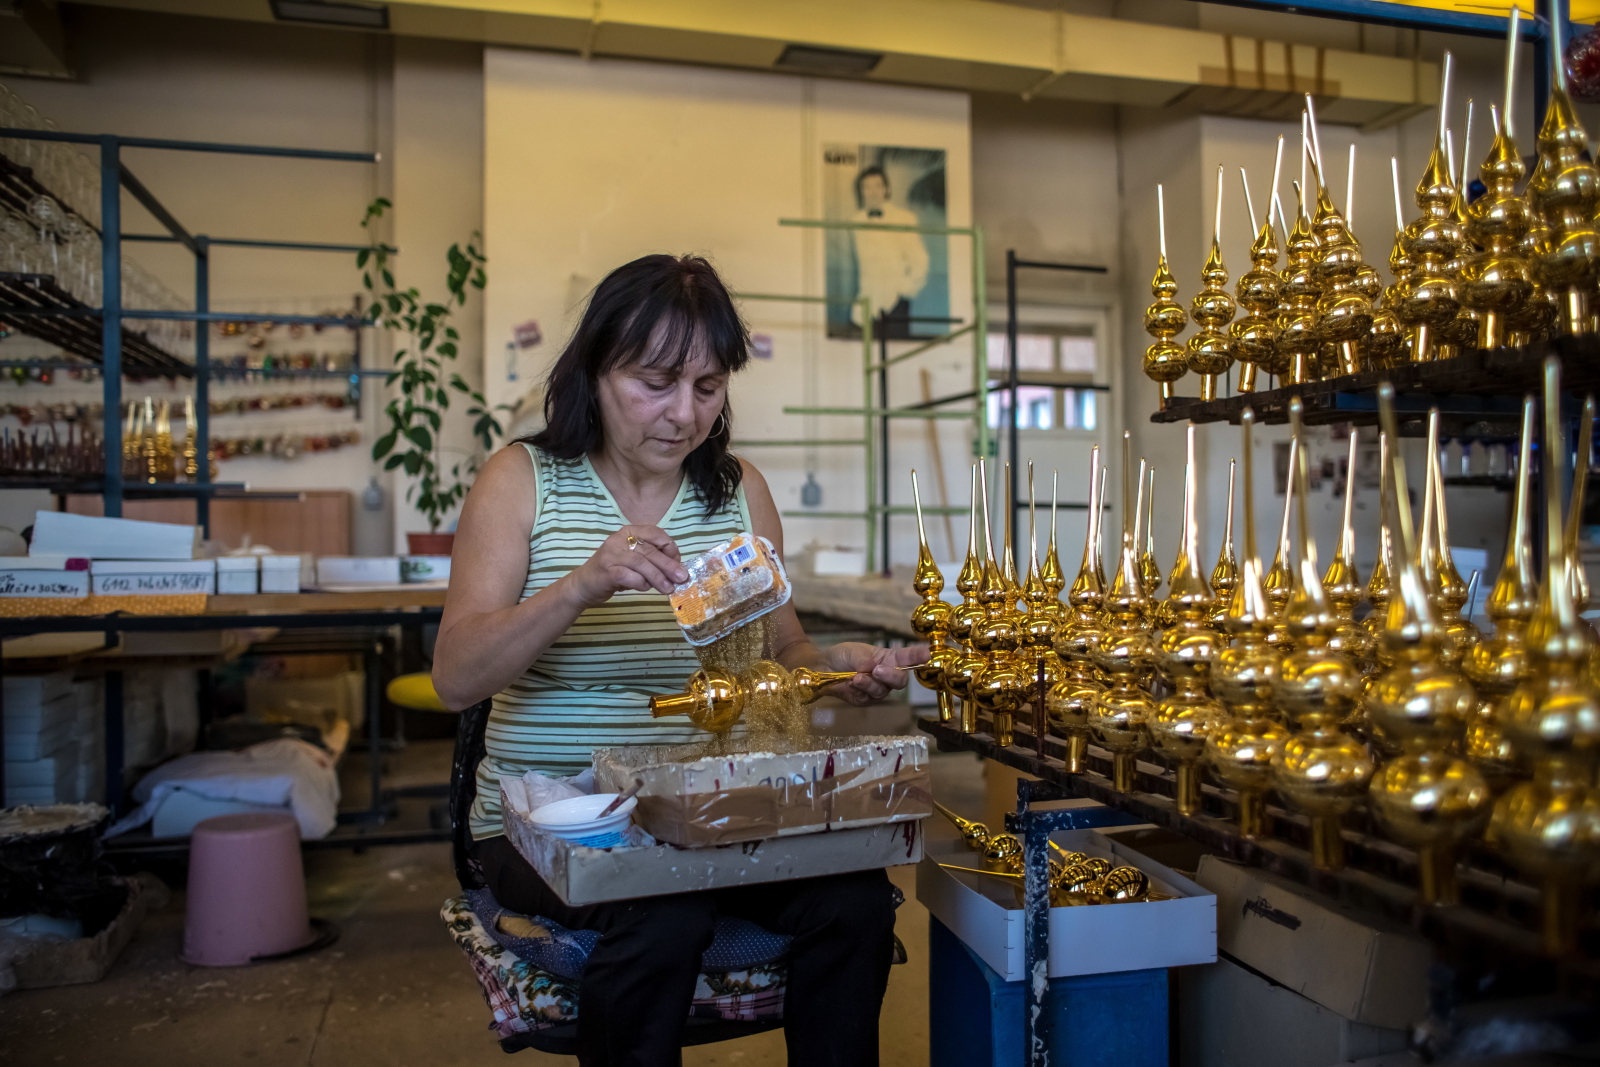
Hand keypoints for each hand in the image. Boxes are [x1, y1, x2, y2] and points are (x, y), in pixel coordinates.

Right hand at [562, 525, 687, 607]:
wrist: (583, 584)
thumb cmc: (614, 571)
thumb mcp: (634, 560)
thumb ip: (652, 559)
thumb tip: (677, 569)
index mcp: (629, 531)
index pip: (655, 533)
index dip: (670, 547)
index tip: (678, 562)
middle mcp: (619, 539)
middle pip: (649, 550)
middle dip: (668, 565)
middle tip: (681, 577)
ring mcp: (611, 554)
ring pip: (640, 563)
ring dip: (658, 577)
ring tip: (668, 588)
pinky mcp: (606, 571)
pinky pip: (629, 576)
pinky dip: (641, 583)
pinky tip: (645, 588)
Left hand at [823, 642, 928, 705]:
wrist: (824, 668)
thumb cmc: (844, 656)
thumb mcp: (854, 651)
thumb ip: (864, 659)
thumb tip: (871, 667)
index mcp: (889, 659)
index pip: (907, 657)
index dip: (917, 656)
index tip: (927, 654)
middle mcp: (887, 675)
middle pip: (899, 681)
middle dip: (891, 676)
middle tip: (878, 670)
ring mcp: (877, 689)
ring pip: (882, 691)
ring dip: (870, 684)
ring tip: (856, 677)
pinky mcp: (865, 700)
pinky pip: (867, 698)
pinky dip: (859, 690)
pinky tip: (851, 683)